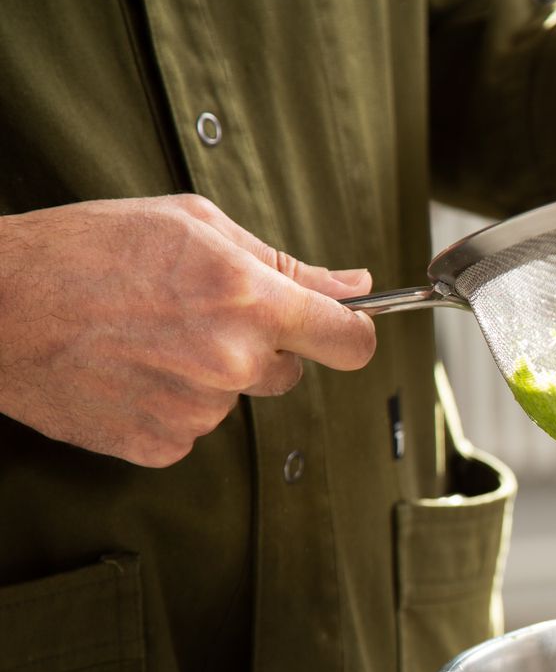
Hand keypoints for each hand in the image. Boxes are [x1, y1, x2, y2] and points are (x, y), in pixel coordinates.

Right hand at [0, 195, 375, 466]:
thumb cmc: (86, 250)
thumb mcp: (192, 224)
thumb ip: (285, 262)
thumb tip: (354, 285)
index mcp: (250, 300)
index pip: (351, 342)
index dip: (354, 335)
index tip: (344, 330)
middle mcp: (230, 361)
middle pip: (290, 373)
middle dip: (261, 347)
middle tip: (197, 314)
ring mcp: (196, 411)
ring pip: (235, 397)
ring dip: (209, 374)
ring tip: (147, 336)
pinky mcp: (161, 446)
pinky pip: (193, 427)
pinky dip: (170, 403)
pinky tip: (128, 369)